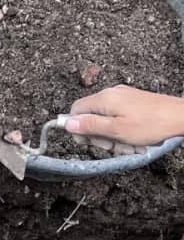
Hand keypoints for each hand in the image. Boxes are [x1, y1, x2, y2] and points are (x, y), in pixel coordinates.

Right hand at [65, 86, 183, 152]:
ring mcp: (123, 97)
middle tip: (110, 145)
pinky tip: (132, 140)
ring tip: (126, 145)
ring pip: (105, 120)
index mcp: (104, 99)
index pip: (75, 110)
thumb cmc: (152, 123)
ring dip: (112, 136)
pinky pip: (117, 118)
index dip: (76, 127)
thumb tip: (67, 124)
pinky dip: (121, 131)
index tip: (86, 140)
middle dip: (98, 135)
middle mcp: (111, 94)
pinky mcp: (132, 102)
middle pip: (90, 116)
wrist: (180, 116)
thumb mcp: (116, 130)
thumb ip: (89, 126)